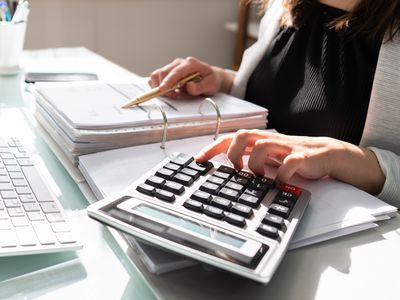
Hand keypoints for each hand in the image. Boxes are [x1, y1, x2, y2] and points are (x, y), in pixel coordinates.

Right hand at [148, 57, 233, 97]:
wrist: (211, 77)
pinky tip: (168, 90)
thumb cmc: (211, 80)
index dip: (167, 81)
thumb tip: (189, 87)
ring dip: (160, 86)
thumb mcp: (210, 85)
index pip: (175, 72)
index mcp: (190, 64)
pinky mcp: (169, 72)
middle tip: (173, 96)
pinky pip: (157, 77)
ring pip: (158, 74)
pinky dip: (158, 85)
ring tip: (172, 93)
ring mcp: (173, 67)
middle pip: (163, 72)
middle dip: (164, 87)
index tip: (162, 89)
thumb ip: (200, 87)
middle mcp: (180, 63)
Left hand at [195, 129, 384, 193]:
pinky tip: (281, 183)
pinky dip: (282, 175)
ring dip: (256, 164)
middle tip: (236, 168)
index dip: (213, 147)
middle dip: (233, 152)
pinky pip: (290, 163)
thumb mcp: (266, 156)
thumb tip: (226, 166)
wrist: (325, 154)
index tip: (199, 160)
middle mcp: (270, 140)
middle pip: (244, 135)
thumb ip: (249, 157)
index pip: (231, 138)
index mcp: (260, 140)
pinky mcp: (302, 157)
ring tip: (259, 177)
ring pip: (263, 146)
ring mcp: (286, 147)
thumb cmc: (292, 156)